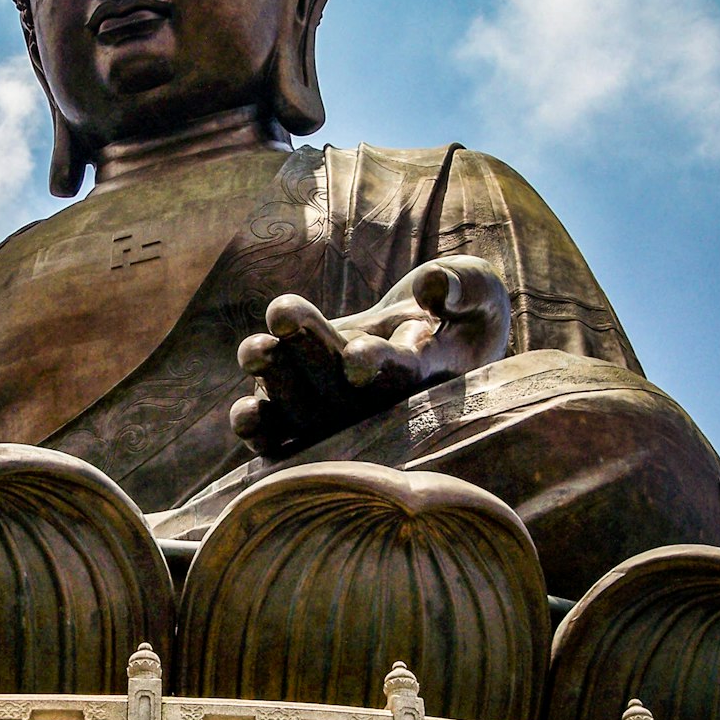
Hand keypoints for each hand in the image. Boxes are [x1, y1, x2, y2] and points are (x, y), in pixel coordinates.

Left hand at [231, 255, 510, 456]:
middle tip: (283, 312)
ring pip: (303, 409)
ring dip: (275, 381)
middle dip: (307, 351)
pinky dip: (260, 428)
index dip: (376, 365)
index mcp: (420, 373)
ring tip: (256, 349)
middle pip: (338, 387)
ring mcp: (336, 412)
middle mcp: (375, 403)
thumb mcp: (477, 289)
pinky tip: (242, 415)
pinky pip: (279, 434)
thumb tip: (431, 286)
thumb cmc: (462, 311)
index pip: (396, 372)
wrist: (431, 333)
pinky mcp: (303, 413)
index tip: (358, 358)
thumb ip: (461, 285)